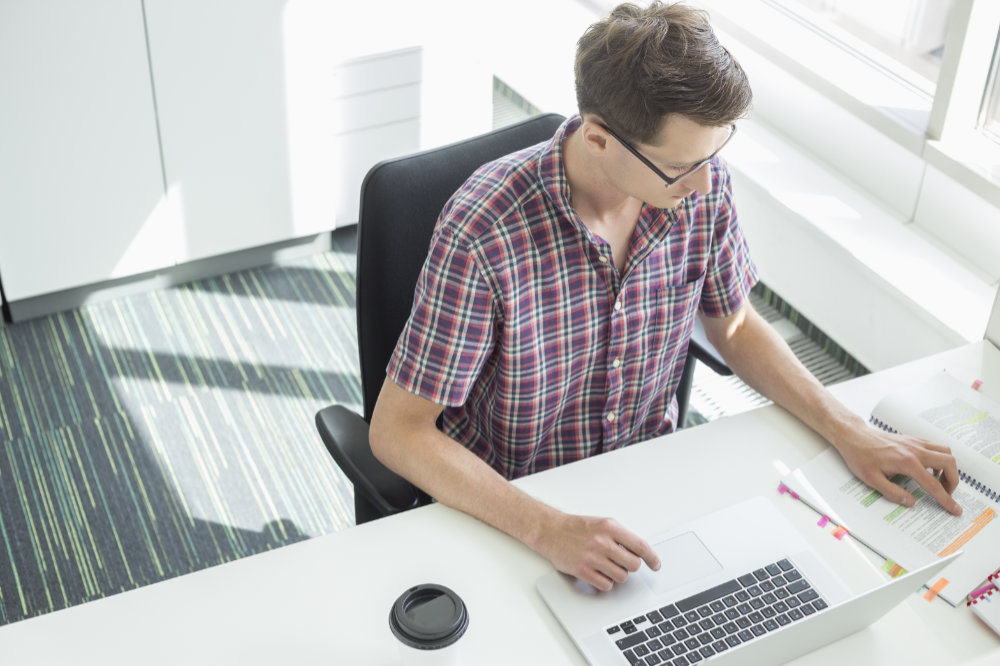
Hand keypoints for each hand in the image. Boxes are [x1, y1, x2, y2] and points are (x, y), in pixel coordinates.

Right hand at [532, 512, 660, 590]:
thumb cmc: (576, 527)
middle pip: (633, 565)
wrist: (550, 530)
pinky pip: (606, 585)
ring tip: (606, 566)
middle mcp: (602, 541)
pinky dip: (605, 582)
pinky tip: (598, 573)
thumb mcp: (601, 524)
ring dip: (617, 574)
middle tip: (622, 563)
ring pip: (621, 577)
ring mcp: (592, 557)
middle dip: (630, 566)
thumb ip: (620, 536)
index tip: (656, 565)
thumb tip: (639, 553)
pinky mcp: (583, 571)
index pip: (640, 545)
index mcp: (610, 527)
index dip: (652, 558)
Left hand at [835, 426, 961, 514]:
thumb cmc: (860, 456)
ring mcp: (915, 442)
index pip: (933, 484)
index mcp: (906, 462)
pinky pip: (935, 447)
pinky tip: (928, 469)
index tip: (955, 509)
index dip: (946, 499)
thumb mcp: (872, 479)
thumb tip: (910, 502)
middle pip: (949, 462)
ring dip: (948, 468)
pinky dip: (939, 458)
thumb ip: (893, 493)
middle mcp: (915, 450)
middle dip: (953, 480)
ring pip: (945, 452)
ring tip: (938, 481)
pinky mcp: (913, 439)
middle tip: (946, 492)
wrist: (854, 436)